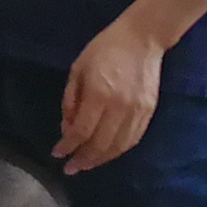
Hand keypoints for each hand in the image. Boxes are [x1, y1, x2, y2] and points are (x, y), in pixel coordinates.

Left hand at [56, 13, 167, 174]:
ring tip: (86, 165)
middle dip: (83, 160)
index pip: (81, 131)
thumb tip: (67, 129)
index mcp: (98, 94)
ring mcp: (137, 111)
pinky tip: (107, 154)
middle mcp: (119, 107)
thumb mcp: (78, 69)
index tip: (57, 155)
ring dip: (100, 160)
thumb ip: (70, 101)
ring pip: (118, 146)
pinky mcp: (149, 112)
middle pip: (99, 144)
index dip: (68, 146)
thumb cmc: (105, 49)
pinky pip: (133, 139)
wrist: (142, 38)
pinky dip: (118, 151)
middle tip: (70, 168)